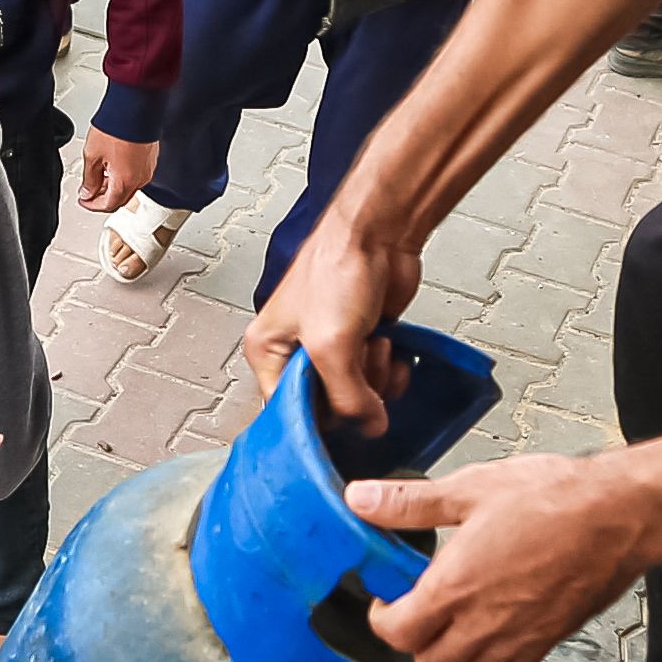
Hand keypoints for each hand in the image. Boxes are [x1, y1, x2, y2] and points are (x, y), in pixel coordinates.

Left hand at [75, 130, 159, 216]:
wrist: (134, 107)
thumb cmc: (116, 127)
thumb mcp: (92, 155)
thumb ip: (89, 179)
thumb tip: (88, 192)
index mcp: (125, 182)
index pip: (108, 205)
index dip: (92, 205)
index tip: (84, 200)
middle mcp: (140, 178)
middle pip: (120, 199)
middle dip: (103, 198)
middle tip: (89, 192)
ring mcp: (147, 168)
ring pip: (129, 187)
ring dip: (113, 187)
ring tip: (98, 176)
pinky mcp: (150, 158)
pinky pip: (136, 175)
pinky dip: (123, 176)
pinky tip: (112, 166)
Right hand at [242, 216, 418, 431]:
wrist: (379, 234)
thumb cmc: (336, 267)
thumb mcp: (330, 345)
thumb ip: (347, 396)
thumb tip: (368, 427)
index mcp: (269, 352)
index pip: (285, 411)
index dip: (315, 422)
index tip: (342, 421)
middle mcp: (297, 354)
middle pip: (326, 408)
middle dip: (352, 391)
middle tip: (358, 360)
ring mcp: (333, 349)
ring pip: (358, 395)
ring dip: (375, 376)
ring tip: (373, 342)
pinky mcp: (363, 343)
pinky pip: (380, 379)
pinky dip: (391, 368)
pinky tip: (389, 343)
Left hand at [346, 456, 653, 661]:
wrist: (624, 515)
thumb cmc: (555, 498)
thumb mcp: (472, 488)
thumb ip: (410, 503)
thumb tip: (360, 499)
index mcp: (455, 587)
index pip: (397, 632)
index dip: (383, 620)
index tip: (387, 602)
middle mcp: (484, 623)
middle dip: (414, 642)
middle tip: (417, 613)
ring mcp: (520, 638)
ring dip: (452, 655)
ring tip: (453, 621)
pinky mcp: (549, 640)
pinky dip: (492, 656)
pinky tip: (495, 623)